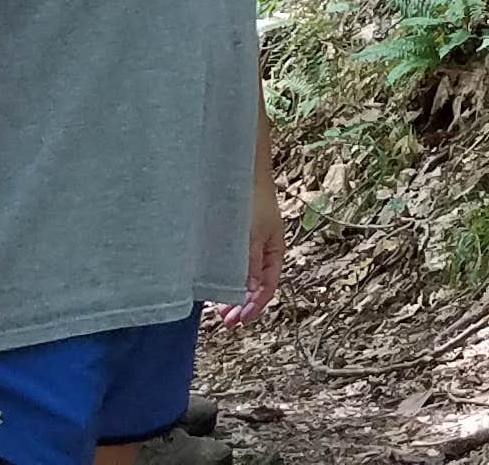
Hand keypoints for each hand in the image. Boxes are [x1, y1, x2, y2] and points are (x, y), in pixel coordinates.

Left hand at [222, 170, 283, 322]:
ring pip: (243, 276)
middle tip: (226, 321)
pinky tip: (214, 286)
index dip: (255, 305)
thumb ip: (250, 263)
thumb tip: (250, 292)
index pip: (268, 285)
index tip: (240, 320)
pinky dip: (226, 278)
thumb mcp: (252, 234)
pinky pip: (232, 264)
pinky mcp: (233, 237)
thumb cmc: (251, 198)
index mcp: (274, 250)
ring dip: (233, 294)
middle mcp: (262, 249)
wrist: (241, 167)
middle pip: (255, 285)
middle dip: (243, 304)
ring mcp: (248, 244)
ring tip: (219, 310)